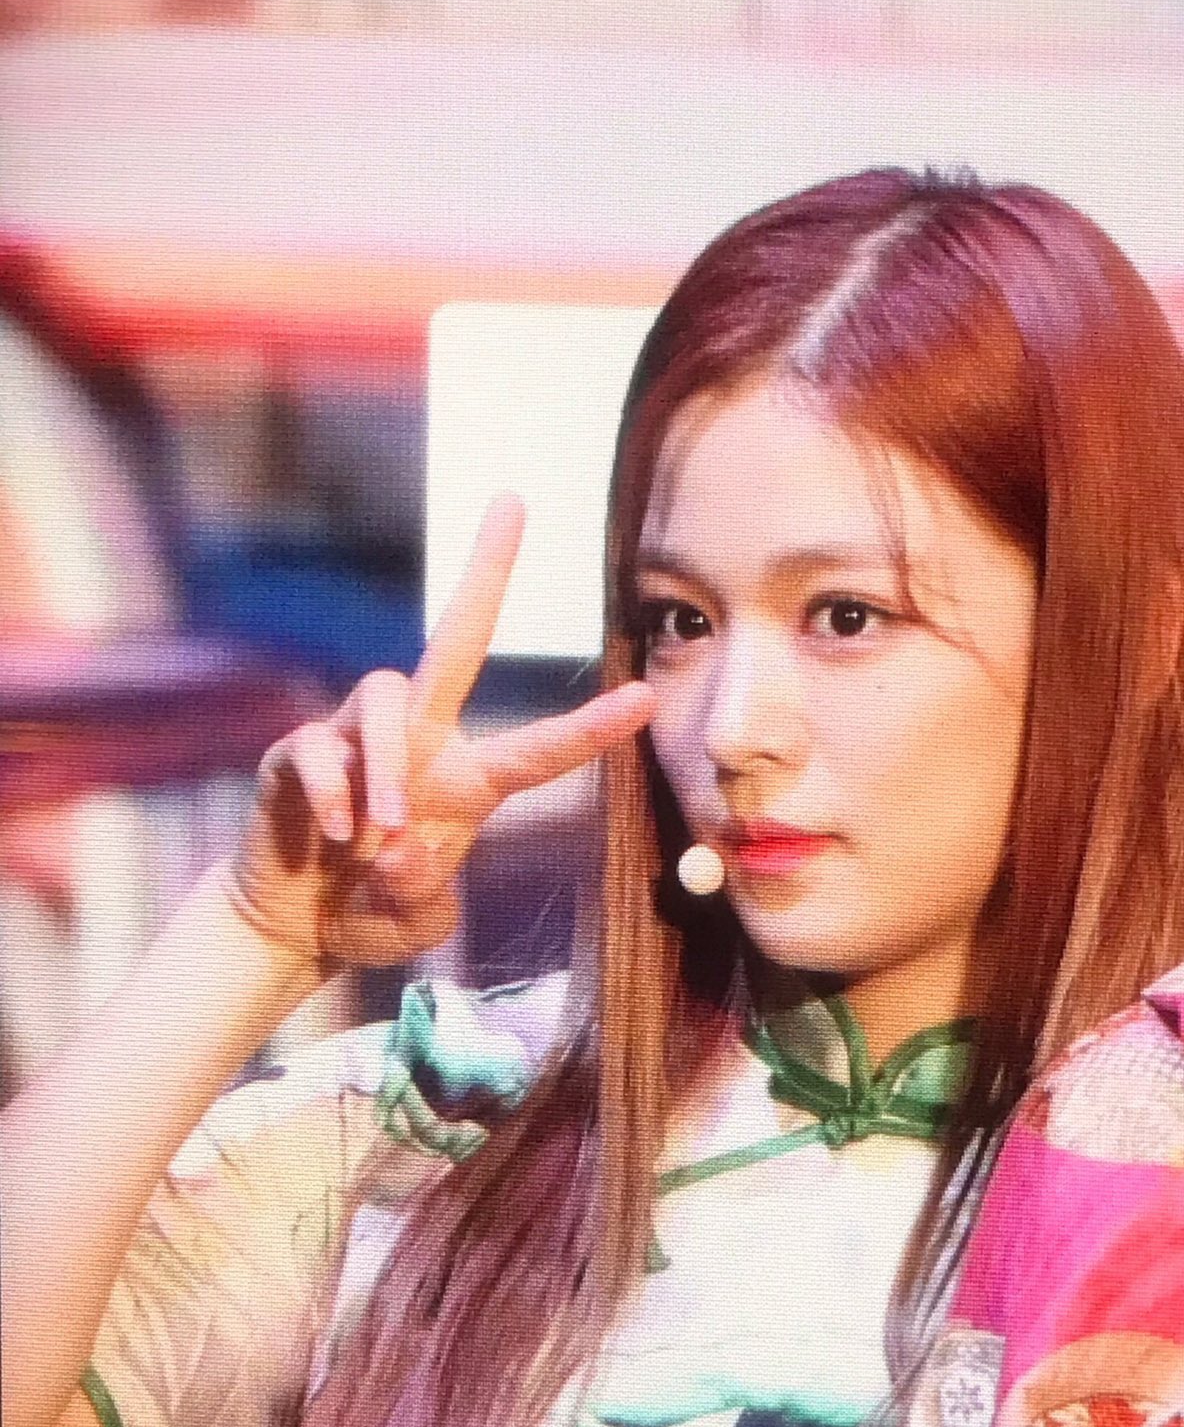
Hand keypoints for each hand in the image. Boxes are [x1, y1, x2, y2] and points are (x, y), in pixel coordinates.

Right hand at [227, 496, 653, 970]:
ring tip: (379, 832)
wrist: (293, 925)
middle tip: (513, 502)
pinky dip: (330, 792)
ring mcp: (355, 740)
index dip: (592, 728)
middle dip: (485, 571)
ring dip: (383, 766)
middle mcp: (419, 744)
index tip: (647, 696)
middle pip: (457, 638)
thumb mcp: (414, 925)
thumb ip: (423, 898)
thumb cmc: (369, 914)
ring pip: (383, 697)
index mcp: (467, 783)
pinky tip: (332, 837)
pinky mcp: (297, 752)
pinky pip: (316, 748)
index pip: (539, 750)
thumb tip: (402, 852)